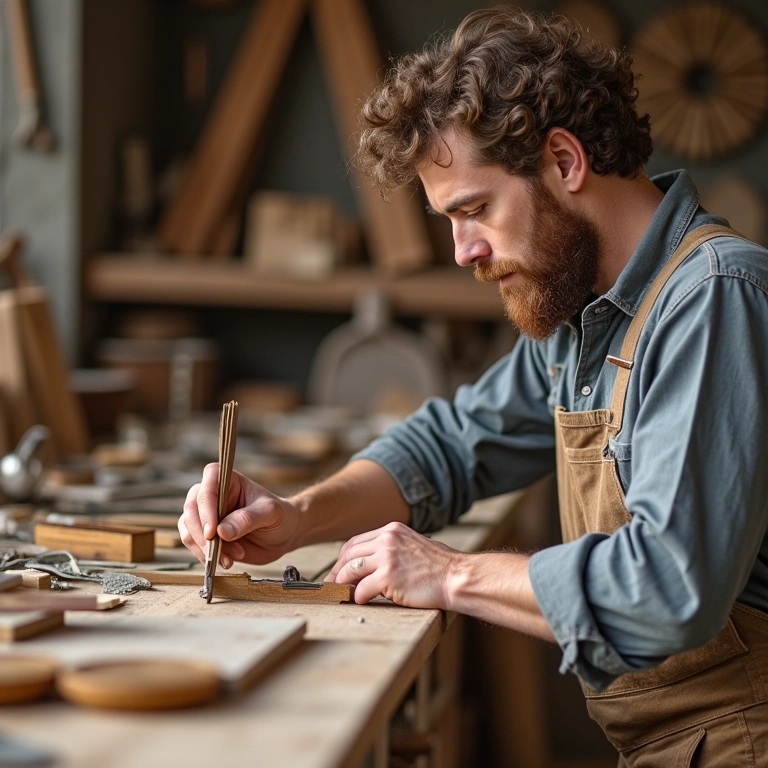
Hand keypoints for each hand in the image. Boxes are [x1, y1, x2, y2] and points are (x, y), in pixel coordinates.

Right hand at [179, 463, 300, 567]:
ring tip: (231, 557)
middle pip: (191, 509)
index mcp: (228, 480)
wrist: (284, 535)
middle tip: (220, 551)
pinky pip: (193, 545)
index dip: (206, 507)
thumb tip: (221, 531)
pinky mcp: (205, 534)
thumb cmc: (280, 516)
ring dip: (206, 548)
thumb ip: (247, 519)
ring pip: (188, 529)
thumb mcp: (270, 513)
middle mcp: (212, 494)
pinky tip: (226, 560)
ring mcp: (206, 515)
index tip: (213, 531)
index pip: (208, 486)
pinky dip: (206, 556)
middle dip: (203, 535)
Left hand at [326, 522, 462, 607]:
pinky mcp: (387, 577)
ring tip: (344, 594)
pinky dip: (358, 597)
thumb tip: (371, 564)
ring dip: (344, 584)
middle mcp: (387, 539)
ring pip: (350, 570)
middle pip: (349, 554)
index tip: (339, 569)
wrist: (457, 577)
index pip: (356, 541)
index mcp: (392, 530)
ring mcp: (386, 557)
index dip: (343, 557)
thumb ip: (392, 549)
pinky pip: (362, 589)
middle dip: (337, 571)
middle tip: (332, 584)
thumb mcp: (413, 545)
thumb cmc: (441, 567)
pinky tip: (362, 601)